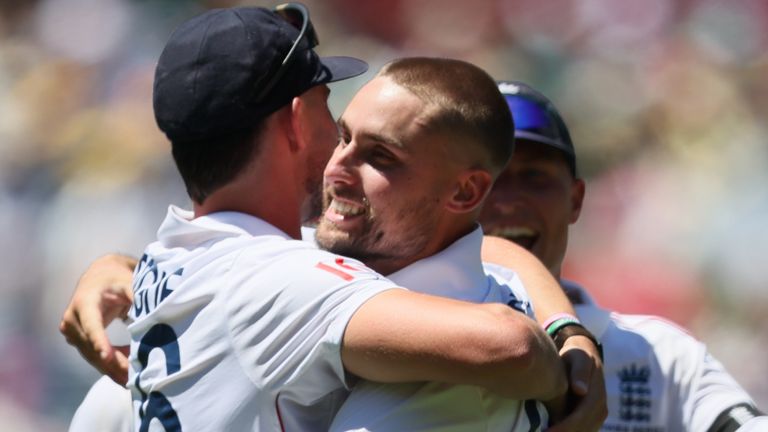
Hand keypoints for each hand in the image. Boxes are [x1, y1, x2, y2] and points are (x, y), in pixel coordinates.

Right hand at [59, 254, 136, 384]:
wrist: (99, 278)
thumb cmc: (116, 279)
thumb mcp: (128, 282)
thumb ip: (137, 295)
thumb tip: (151, 310)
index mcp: (84, 302)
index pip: (92, 325)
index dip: (100, 341)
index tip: (107, 357)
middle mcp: (72, 319)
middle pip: (93, 347)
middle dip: (113, 363)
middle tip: (133, 377)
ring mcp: (72, 332)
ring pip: (93, 356)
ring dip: (113, 368)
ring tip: (134, 379)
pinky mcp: (77, 341)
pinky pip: (94, 356)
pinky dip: (111, 365)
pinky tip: (128, 373)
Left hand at [547, 335, 606, 431]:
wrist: (584, 357)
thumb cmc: (576, 356)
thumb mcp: (579, 357)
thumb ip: (580, 371)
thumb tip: (581, 390)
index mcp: (597, 395)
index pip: (581, 417)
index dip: (565, 427)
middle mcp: (600, 408)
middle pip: (582, 429)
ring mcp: (596, 415)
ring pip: (583, 431)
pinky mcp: (589, 418)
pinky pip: (581, 429)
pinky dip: (567, 431)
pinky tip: (550, 430)